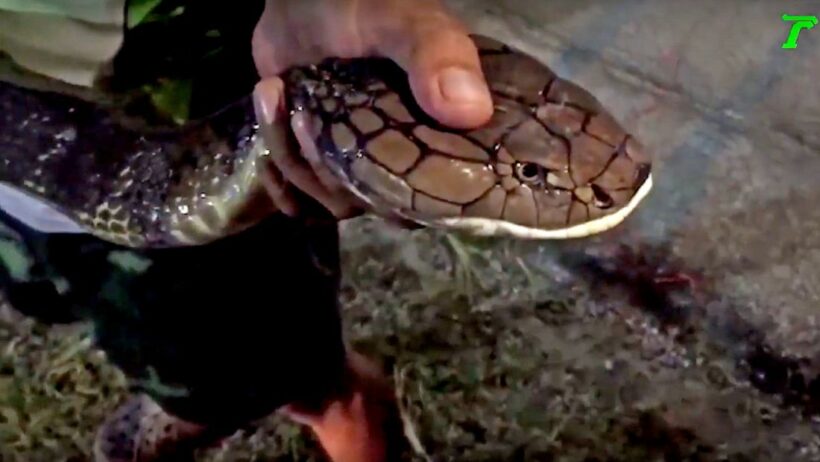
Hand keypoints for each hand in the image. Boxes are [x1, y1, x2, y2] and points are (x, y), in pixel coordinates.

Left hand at [251, 0, 492, 219]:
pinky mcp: (323, 168)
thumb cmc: (365, 6)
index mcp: (444, 140)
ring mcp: (362, 170)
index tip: (358, 144)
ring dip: (292, 155)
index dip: (401, 186)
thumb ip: (437, 54)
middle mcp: (408, 164)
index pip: (437, 195)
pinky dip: (276, 170)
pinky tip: (271, 117)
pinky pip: (302, 198)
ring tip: (276, 94)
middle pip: (374, 203)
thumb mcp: (405, 22)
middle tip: (302, 110)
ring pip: (332, 200)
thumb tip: (471, 111)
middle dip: (328, 163)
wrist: (302, 2)